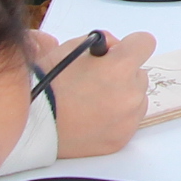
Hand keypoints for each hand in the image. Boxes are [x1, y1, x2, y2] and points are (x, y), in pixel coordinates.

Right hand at [41, 27, 149, 157]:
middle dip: (124, 72)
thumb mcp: (72, 47)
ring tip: (94, 101)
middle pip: (140, 73)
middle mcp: (130, 93)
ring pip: (138, 98)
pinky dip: (119, 116)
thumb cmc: (50, 80)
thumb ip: (101, 42)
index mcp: (120, 67)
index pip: (145, 43)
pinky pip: (131, 120)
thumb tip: (116, 48)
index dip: (131, 45)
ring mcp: (128, 119)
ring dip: (124, 95)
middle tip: (97, 80)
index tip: (117, 53)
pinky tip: (95, 117)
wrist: (35, 121)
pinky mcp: (122, 138)